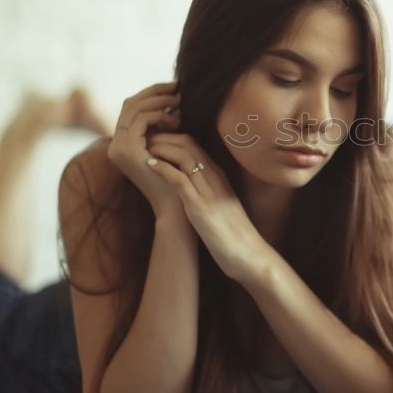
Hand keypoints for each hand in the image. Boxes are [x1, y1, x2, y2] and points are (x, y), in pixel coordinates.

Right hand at [106, 81, 183, 219]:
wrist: (175, 204)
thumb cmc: (177, 175)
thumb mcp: (168, 144)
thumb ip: (163, 126)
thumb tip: (173, 98)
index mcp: (122, 142)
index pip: (131, 107)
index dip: (152, 93)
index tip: (174, 87)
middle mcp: (115, 145)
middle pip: (129, 103)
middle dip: (155, 91)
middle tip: (178, 86)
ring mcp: (117, 148)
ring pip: (134, 108)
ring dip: (160, 101)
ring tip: (180, 102)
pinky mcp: (126, 151)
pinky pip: (141, 120)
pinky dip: (159, 115)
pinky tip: (176, 121)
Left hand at [144, 131, 271, 282]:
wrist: (248, 254)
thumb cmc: (233, 234)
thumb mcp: (221, 204)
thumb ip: (208, 192)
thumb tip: (188, 188)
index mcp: (220, 176)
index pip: (195, 146)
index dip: (173, 138)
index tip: (155, 141)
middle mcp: (216, 178)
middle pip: (188, 145)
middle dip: (164, 138)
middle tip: (145, 140)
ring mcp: (209, 191)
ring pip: (184, 157)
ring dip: (161, 148)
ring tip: (144, 148)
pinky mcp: (200, 207)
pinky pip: (180, 179)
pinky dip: (163, 168)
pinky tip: (149, 165)